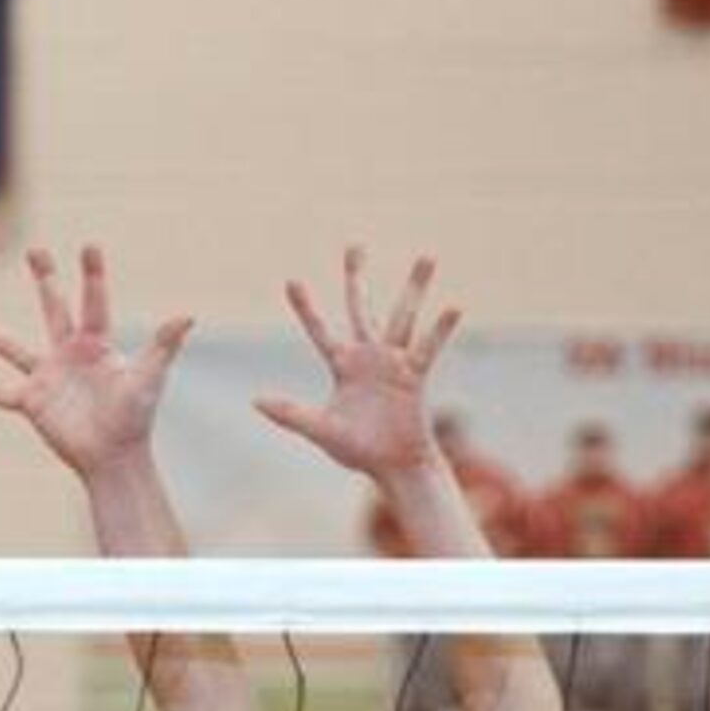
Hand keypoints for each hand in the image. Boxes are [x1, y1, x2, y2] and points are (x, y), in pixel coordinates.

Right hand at [0, 246, 190, 479]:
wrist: (113, 457)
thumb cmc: (135, 418)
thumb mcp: (149, 377)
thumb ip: (163, 345)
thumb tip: (186, 316)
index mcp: (97, 344)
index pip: (94, 301)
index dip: (92, 274)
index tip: (89, 245)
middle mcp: (69, 354)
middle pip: (54, 307)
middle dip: (45, 279)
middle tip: (34, 251)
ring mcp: (47, 377)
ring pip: (13, 348)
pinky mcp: (31, 402)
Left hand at [256, 247, 460, 485]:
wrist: (391, 465)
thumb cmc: (357, 448)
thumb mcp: (320, 429)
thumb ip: (290, 414)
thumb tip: (255, 401)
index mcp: (343, 366)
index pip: (320, 330)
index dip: (306, 307)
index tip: (291, 281)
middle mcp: (369, 357)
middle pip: (360, 308)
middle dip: (356, 278)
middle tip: (353, 245)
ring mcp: (395, 363)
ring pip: (403, 317)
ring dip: (415, 287)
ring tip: (427, 255)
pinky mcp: (415, 376)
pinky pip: (428, 348)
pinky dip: (440, 329)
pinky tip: (454, 306)